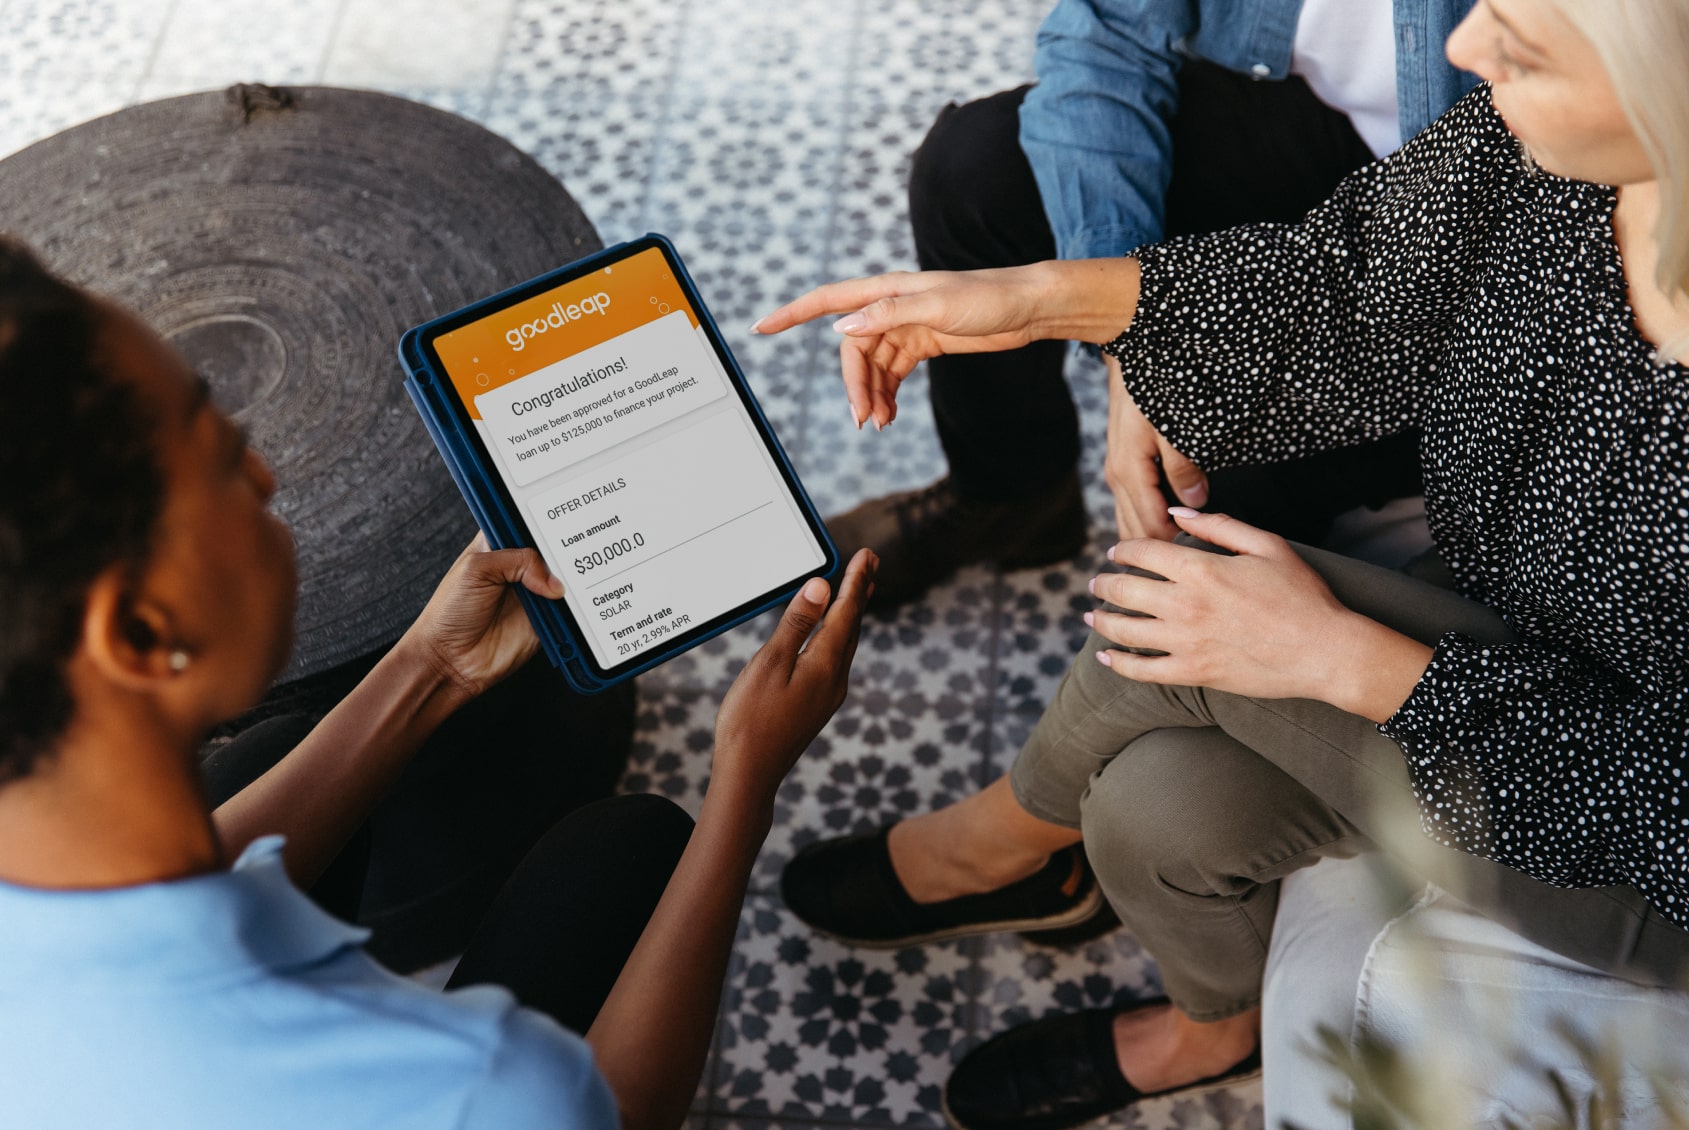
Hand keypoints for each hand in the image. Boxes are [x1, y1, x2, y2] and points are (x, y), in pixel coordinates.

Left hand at [401, 533, 564, 697]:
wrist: (451, 660)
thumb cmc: (450, 613)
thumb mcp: (477, 569)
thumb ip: (518, 560)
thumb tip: (552, 579)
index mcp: (498, 546)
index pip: (528, 521)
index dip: (543, 518)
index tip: (560, 516)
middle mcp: (518, 567)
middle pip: (552, 548)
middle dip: (563, 548)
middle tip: (570, 548)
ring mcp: (533, 593)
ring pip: (564, 577)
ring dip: (570, 578)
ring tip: (570, 576)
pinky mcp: (545, 619)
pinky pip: (568, 609)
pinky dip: (574, 606)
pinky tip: (571, 601)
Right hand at [711, 549, 875, 802]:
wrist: (750, 774)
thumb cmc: (750, 719)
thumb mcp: (770, 663)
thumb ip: (797, 624)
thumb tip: (822, 587)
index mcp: (825, 665)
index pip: (847, 613)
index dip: (857, 580)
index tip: (868, 555)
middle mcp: (835, 679)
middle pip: (853, 626)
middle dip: (862, 592)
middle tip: (873, 563)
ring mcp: (828, 694)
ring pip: (847, 644)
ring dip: (853, 614)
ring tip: (860, 590)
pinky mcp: (818, 705)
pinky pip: (837, 659)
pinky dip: (841, 635)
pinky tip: (834, 635)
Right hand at [752, 267, 1051, 429]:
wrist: (1029, 308)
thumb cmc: (989, 298)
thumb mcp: (939, 306)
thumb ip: (890, 314)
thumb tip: (844, 327)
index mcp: (888, 290)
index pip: (829, 301)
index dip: (792, 314)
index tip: (761, 328)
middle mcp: (891, 307)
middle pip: (853, 349)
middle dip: (854, 386)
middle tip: (864, 421)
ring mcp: (906, 326)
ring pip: (873, 365)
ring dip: (872, 395)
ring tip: (880, 424)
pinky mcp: (923, 343)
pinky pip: (892, 372)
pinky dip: (887, 394)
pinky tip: (891, 415)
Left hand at [1087, 509, 1361, 701]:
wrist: (1326, 651)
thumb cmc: (1302, 595)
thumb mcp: (1267, 545)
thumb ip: (1219, 526)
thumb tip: (1177, 514)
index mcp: (1201, 569)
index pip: (1142, 553)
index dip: (1123, 551)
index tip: (1116, 553)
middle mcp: (1185, 605)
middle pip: (1125, 590)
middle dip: (1104, 584)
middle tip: (1095, 583)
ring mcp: (1186, 642)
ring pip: (1125, 630)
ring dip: (1102, 621)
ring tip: (1091, 616)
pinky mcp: (1194, 674)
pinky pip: (1143, 671)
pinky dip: (1119, 664)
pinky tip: (1105, 657)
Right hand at [1103, 353, 1207, 540]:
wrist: (1130, 360)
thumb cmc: (1152, 390)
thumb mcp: (1174, 428)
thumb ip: (1184, 466)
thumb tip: (1194, 500)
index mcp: (1129, 473)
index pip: (1150, 527)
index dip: (1173, 545)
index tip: (1200, 555)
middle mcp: (1117, 478)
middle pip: (1134, 531)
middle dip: (1159, 549)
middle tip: (1190, 561)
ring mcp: (1115, 473)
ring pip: (1128, 521)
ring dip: (1149, 537)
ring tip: (1176, 554)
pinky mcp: (1120, 466)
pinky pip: (1129, 506)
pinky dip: (1143, 522)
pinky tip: (1163, 529)